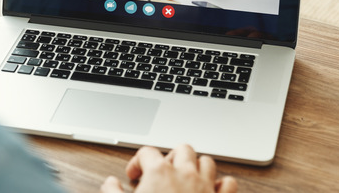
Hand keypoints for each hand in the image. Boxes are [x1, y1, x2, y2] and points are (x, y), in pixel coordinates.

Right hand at [99, 145, 236, 192]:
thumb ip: (112, 192)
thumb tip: (110, 183)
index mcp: (159, 173)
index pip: (147, 152)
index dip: (137, 161)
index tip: (133, 175)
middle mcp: (185, 174)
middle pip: (182, 149)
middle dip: (170, 157)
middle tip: (161, 172)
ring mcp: (206, 187)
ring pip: (207, 161)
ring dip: (196, 166)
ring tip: (185, 178)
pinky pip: (228, 183)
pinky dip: (221, 184)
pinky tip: (212, 191)